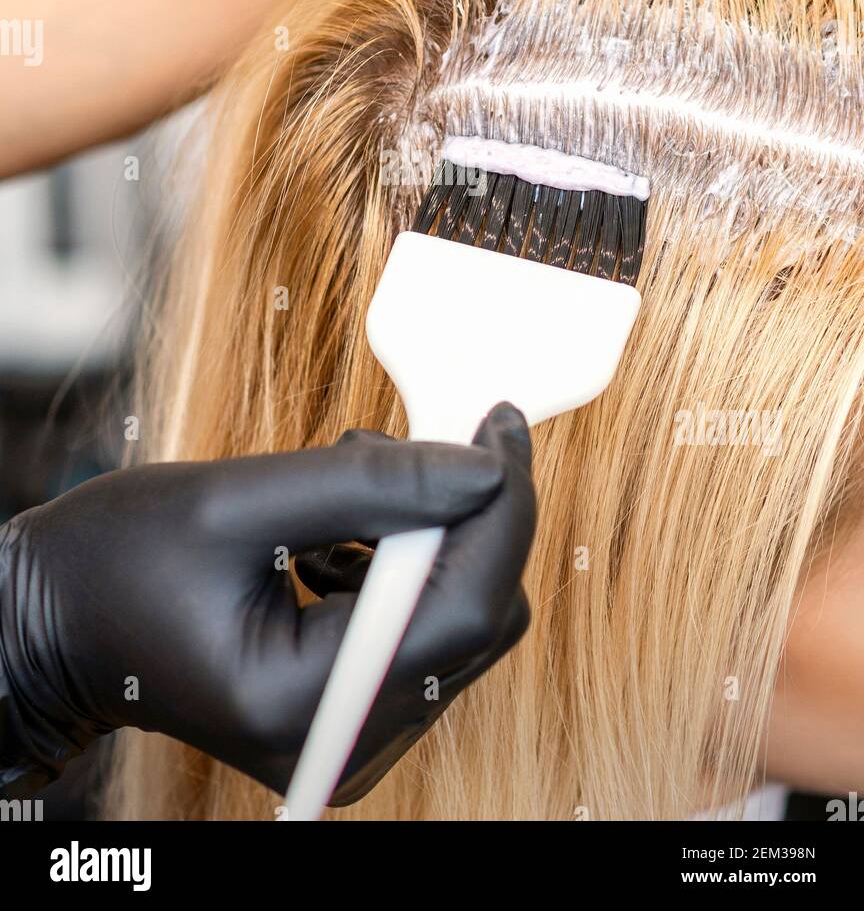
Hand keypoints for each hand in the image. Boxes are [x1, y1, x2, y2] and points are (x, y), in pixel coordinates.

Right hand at [0, 403, 533, 802]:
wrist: (59, 628)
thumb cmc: (117, 564)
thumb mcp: (235, 501)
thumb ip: (368, 484)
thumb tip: (483, 466)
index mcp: (304, 701)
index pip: (466, 611)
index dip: (503, 509)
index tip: (502, 423)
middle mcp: (342, 741)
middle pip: (476, 618)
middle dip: (459, 516)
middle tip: (402, 445)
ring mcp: (349, 735)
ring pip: (457, 619)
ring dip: (423, 535)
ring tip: (337, 494)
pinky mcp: (349, 711)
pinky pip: (420, 628)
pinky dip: (400, 564)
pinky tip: (336, 535)